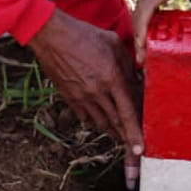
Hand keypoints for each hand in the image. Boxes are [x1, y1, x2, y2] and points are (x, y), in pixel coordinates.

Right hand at [28, 9, 142, 184]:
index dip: (134, 134)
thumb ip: (127, 65)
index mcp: (111, 78)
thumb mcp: (113, 44)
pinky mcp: (69, 97)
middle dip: (126, 141)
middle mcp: (97, 92)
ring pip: (101, 123)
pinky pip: (86, 117)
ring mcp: (81, 97)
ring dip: (113, 131)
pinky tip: (102, 120)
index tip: (140, 151)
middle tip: (134, 155)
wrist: (50, 36)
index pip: (127, 113)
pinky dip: (96, 121)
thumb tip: (137, 81)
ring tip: (122, 136)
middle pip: (115, 124)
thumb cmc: (84, 35)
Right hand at [131, 0, 190, 63]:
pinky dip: (149, 18)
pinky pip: (147, 3)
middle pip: (138, 18)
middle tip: (144, 60)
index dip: (140, 38)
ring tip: (149, 48)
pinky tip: (160, 28)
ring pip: (142, 10)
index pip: (142, 18)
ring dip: (143, 29)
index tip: (142, 55)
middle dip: (140, 40)